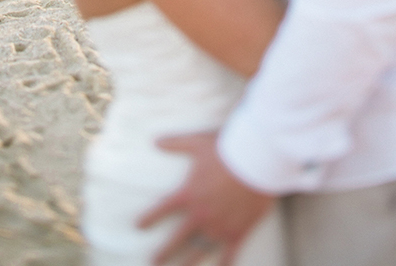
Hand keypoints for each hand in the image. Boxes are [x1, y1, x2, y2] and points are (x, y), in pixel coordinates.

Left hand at [138, 131, 272, 265]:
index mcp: (188, 194)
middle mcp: (200, 214)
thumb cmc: (226, 150)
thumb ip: (175, 143)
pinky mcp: (239, 232)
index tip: (138, 226)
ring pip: (200, 251)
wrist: (257, 162)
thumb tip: (155, 141)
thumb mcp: (196, 143)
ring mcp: (219, 226)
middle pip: (177, 239)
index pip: (162, 209)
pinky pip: (229, 254)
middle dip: (164, 252)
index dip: (149, 218)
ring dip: (188, 262)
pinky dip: (223, 265)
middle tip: (153, 261)